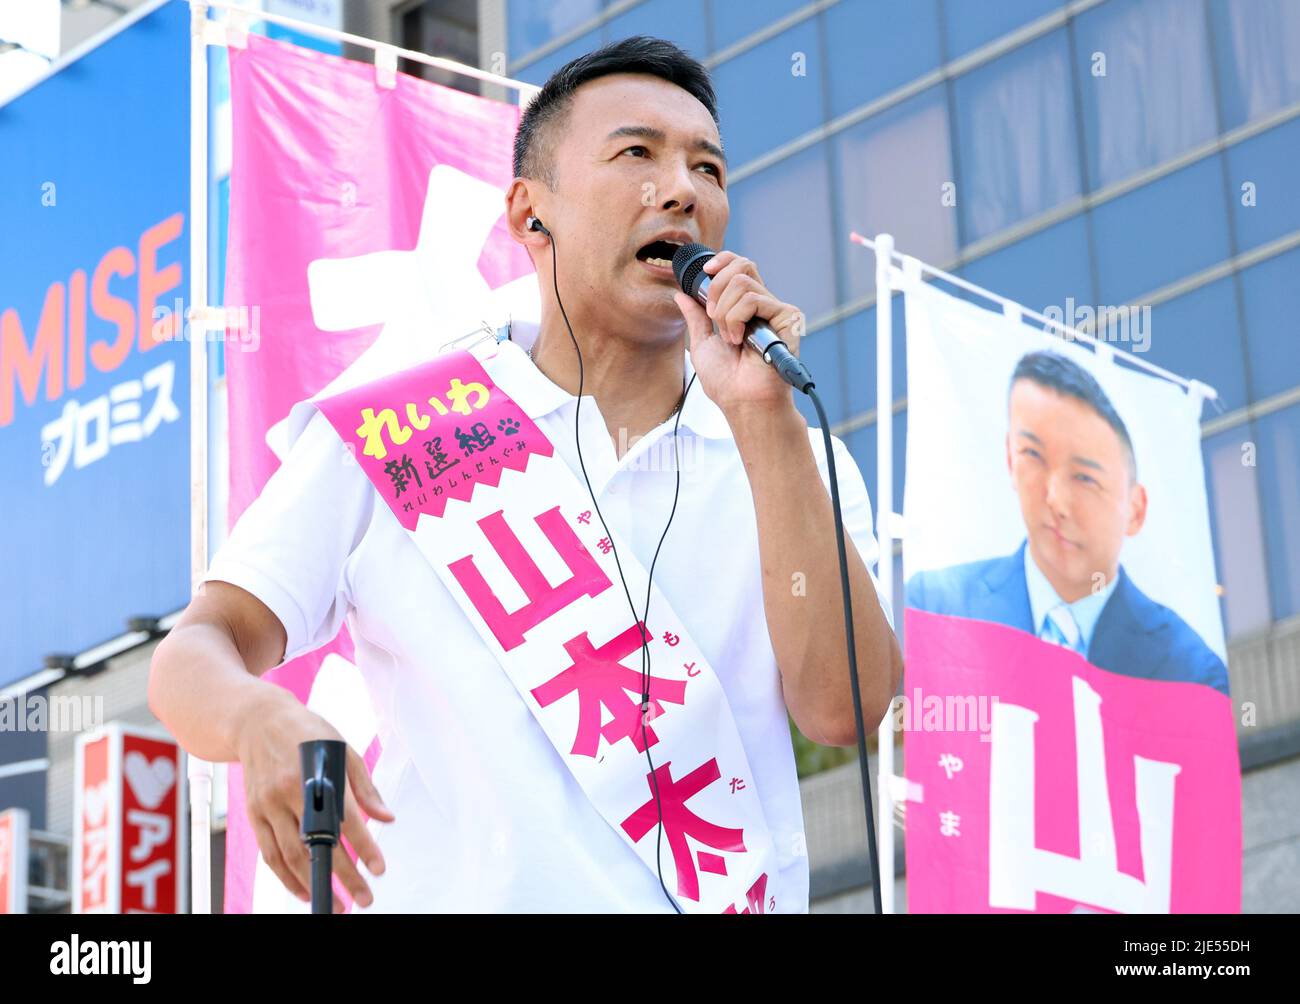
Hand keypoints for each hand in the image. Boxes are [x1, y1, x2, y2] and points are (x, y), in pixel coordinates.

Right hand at [235, 686, 394, 912]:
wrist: (258, 722)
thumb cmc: (306, 733)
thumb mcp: (343, 749)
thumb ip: (364, 787)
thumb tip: (386, 818)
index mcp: (318, 773)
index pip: (346, 819)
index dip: (364, 847)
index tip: (379, 869)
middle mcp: (290, 791)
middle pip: (318, 844)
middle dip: (343, 876)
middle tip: (363, 898)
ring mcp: (268, 805)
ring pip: (292, 855)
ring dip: (314, 884)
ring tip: (336, 903)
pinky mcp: (254, 814)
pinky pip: (270, 854)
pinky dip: (286, 878)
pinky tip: (304, 891)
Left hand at [672, 250, 805, 419]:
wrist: (742, 401)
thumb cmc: (727, 382)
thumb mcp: (702, 344)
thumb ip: (695, 317)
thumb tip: (681, 294)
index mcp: (745, 308)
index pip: (740, 267)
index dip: (723, 261)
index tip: (706, 272)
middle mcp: (763, 305)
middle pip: (742, 266)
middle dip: (716, 288)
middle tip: (713, 317)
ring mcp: (776, 311)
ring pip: (742, 283)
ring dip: (725, 313)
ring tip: (730, 338)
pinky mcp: (787, 317)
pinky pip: (753, 299)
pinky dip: (737, 319)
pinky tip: (741, 341)